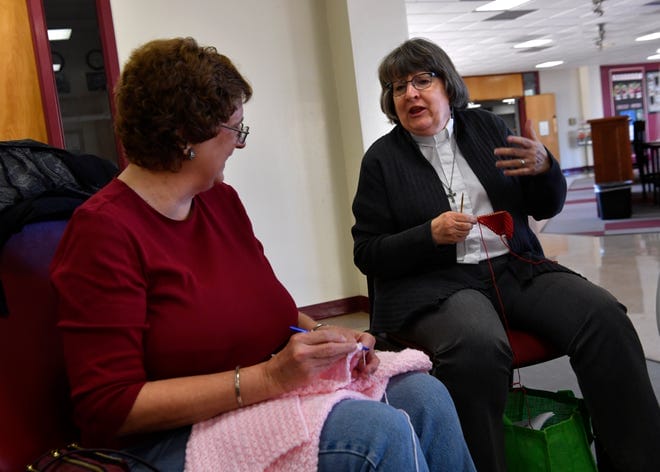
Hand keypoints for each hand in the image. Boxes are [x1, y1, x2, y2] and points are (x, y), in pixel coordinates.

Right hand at [264, 326, 378, 392]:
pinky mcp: (309, 375)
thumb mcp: (295, 344)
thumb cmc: (284, 360)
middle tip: (355, 346)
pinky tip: (340, 363)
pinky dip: (334, 364)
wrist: (271, 377)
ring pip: (330, 357)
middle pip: (330, 346)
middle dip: (345, 346)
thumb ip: (312, 341)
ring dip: (342, 356)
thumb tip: (334, 339)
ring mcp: (306, 363)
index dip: (339, 337)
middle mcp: (302, 350)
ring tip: (350, 354)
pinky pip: (326, 367)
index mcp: (299, 339)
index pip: (324, 335)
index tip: (347, 338)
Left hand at [315, 325, 378, 378]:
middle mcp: (361, 350)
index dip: (366, 346)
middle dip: (371, 365)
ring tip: (361, 376)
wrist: (319, 342)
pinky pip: (360, 373)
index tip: (358, 352)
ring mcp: (358, 360)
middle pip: (373, 356)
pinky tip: (353, 377)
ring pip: (369, 366)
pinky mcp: (353, 368)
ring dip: (367, 372)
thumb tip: (353, 346)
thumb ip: (345, 339)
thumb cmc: (329, 336)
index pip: (369, 340)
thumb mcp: (336, 334)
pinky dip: (358, 375)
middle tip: (365, 370)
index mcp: (359, 338)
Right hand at [431, 211, 476, 244]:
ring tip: (464, 229)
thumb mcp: (447, 214)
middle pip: (467, 226)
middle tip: (469, 224)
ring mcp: (452, 233)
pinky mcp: (452, 239)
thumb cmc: (439, 223)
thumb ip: (458, 215)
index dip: (472, 219)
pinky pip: (463, 238)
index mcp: (450, 217)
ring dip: (467, 230)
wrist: (431, 232)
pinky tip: (460, 233)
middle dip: (470, 225)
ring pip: (466, 232)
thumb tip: (468, 217)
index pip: (465, 217)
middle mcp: (451, 225)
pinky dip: (463, 235)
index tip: (474, 219)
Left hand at [494, 120, 550, 175]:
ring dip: (506, 163)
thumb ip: (530, 131)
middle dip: (506, 152)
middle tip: (495, 151)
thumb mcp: (536, 140)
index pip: (524, 141)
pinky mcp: (530, 170)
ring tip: (497, 164)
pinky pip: (520, 172)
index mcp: (532, 145)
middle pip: (517, 152)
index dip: (516, 140)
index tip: (508, 138)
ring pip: (517, 163)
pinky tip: (505, 172)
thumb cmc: (538, 150)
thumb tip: (529, 120)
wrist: (548, 163)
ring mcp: (530, 162)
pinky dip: (513, 172)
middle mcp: (531, 153)